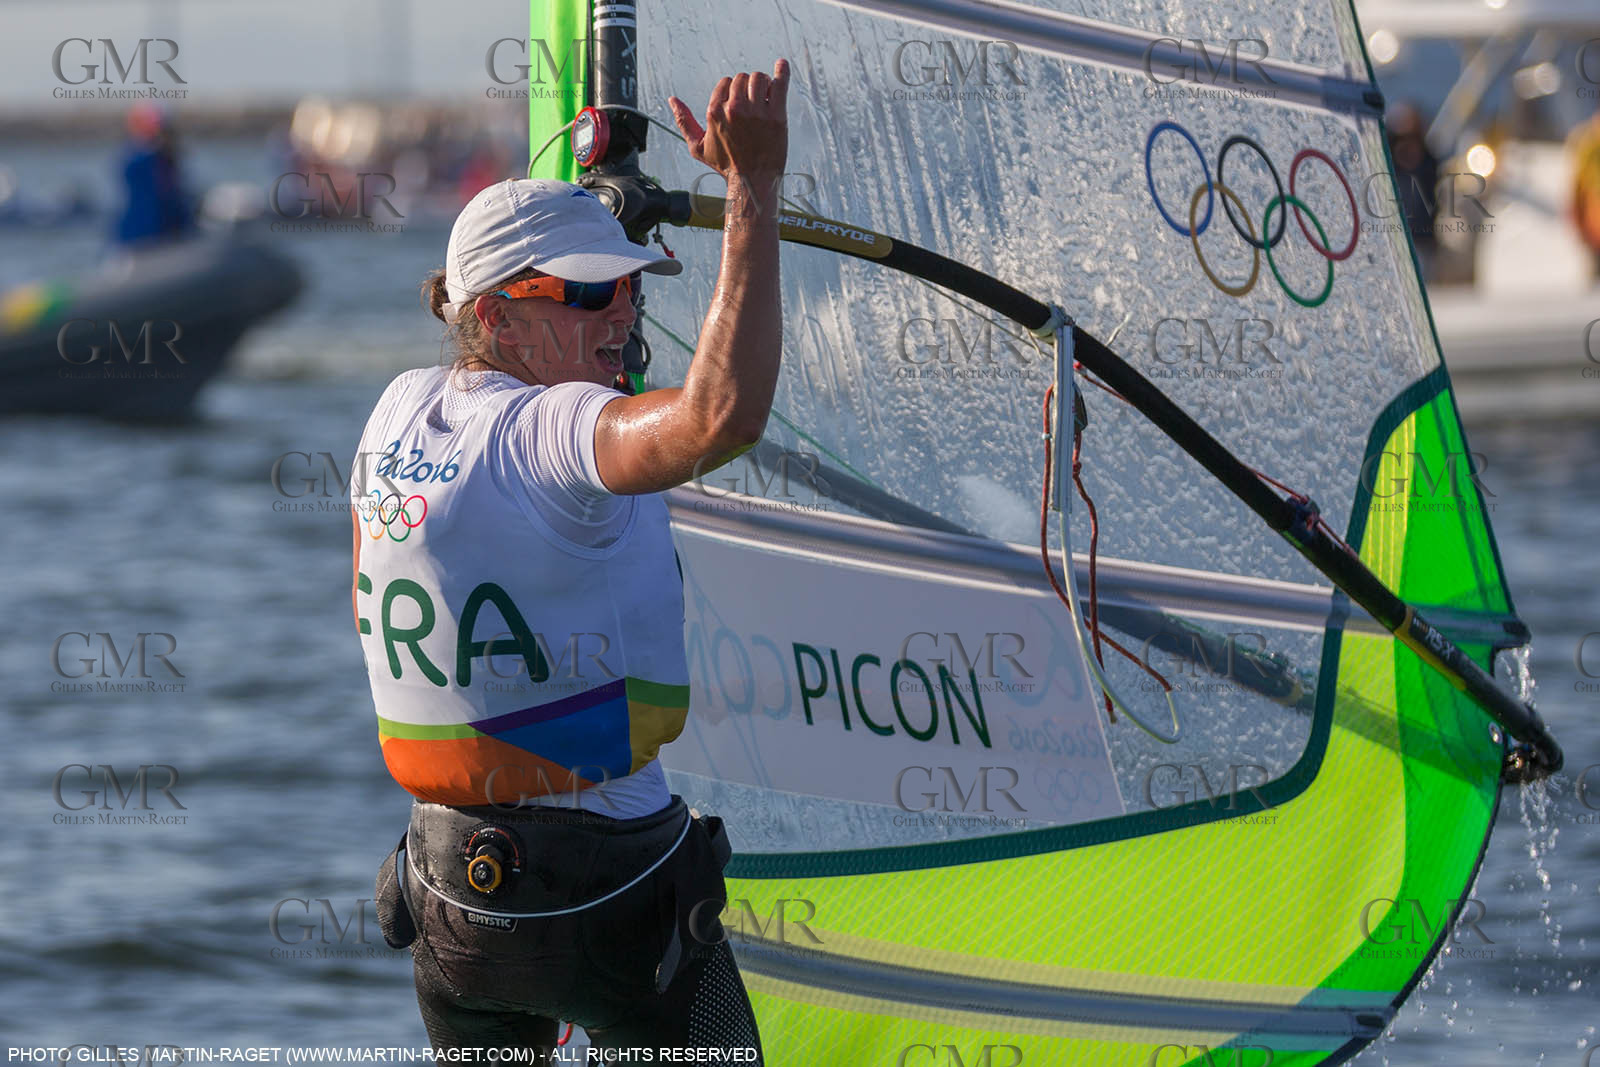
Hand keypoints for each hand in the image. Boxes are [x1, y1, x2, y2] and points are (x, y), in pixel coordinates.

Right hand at [669, 59, 789, 188]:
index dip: (733, 90)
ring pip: (759, 77)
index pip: (726, 82)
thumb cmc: (726, 165)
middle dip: (748, 86)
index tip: (739, 102)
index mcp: (714, 112)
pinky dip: (782, 71)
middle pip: (743, 77)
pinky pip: (780, 83)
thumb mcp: (697, 146)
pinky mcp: (776, 115)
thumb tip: (672, 99)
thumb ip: (683, 120)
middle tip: (754, 101)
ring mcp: (757, 112)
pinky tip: (782, 65)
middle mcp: (734, 109)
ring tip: (766, 96)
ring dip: (763, 83)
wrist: (752, 181)